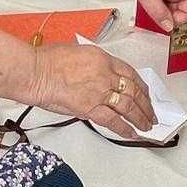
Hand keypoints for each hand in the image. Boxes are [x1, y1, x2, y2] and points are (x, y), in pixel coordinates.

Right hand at [29, 43, 156, 137]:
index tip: (144, 93)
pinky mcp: (91, 108)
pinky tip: (132, 134)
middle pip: (134, 90)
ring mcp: (100, 92)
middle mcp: (105, 74)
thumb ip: (90, 63)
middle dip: (146, 104)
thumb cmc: (47, 61)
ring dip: (140, 118)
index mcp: (102, 58)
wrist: (36, 72)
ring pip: (129, 106)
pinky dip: (125, 129)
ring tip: (147, 126)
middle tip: (151, 112)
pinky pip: (113, 121)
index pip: (129, 73)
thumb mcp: (75, 51)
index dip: (140, 85)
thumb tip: (95, 72)